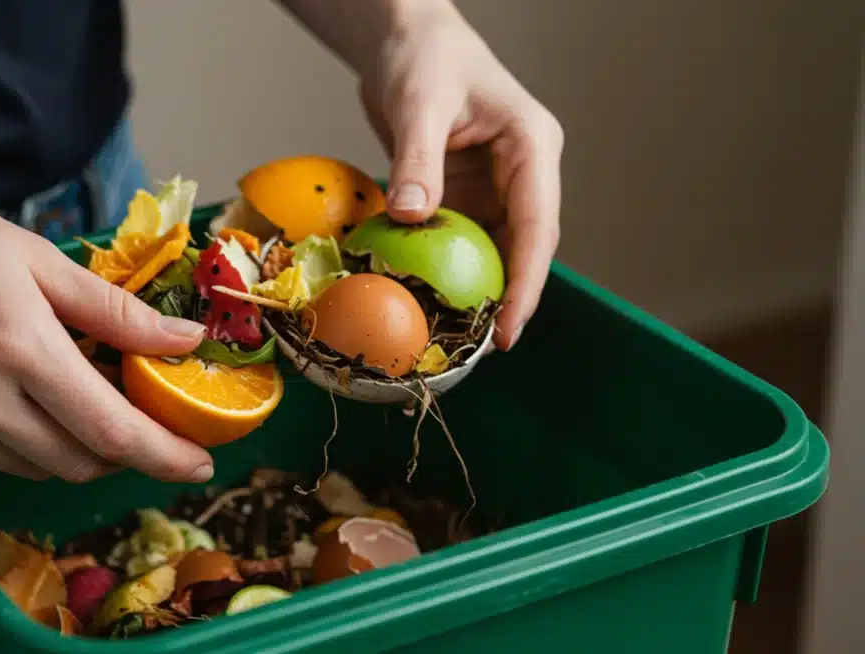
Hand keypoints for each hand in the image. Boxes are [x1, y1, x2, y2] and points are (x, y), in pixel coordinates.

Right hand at [0, 169, 214, 483]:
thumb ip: (111, 309)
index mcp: (21, 349)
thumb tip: (182, 341)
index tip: (199, 463)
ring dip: (71, 448)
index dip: (164, 455)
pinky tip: (13, 393)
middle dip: (121, 453)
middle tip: (140, 421)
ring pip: (32, 466)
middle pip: (77, 463)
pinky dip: (17, 437)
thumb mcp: (33, 256)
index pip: (112, 432)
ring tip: (77, 400)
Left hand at [358, 5, 563, 349]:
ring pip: (493, 250)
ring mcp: (494, 186)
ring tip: (457, 339)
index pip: (538, 225)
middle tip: (484, 348)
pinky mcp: (464, 194)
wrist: (403, 41)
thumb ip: (417, 159)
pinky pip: (460, 239)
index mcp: (531, 147)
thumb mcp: (420, 104)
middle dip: (509, 298)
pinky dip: (446, 269)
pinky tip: (427, 300)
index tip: (509, 328)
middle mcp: (522, 172)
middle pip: (524, 247)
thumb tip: (413, 216)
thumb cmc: (423, 57)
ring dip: (478, 290)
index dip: (527, 282)